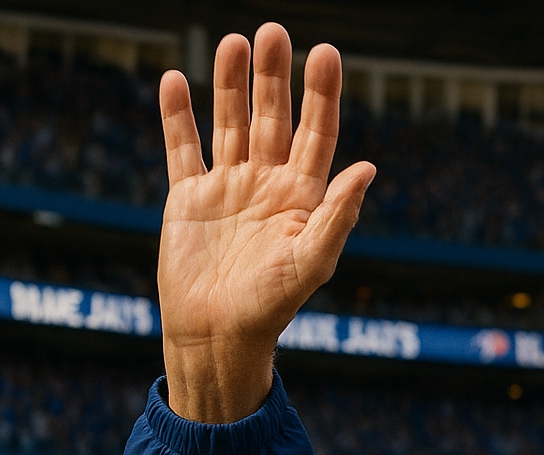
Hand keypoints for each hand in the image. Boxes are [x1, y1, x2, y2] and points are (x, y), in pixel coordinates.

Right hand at [157, 22, 374, 422]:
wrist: (218, 334)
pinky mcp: (189, 197)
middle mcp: (269, 184)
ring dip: (231, 83)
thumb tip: (369, 167)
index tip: (325, 54)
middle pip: (273, 117)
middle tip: (274, 32)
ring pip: (229, 123)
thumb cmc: (273, 305)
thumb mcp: (312, 261)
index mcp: (304, 197)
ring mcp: (229, 186)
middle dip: (275, 77)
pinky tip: (174, 80)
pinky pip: (182, 147)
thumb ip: (338, 214)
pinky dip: (178, 116)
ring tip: (234, 41)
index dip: (322, 95)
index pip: (318, 133)